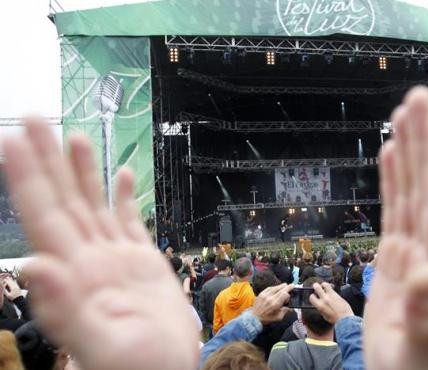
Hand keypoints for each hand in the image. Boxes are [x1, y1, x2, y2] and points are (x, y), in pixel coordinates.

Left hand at [3, 119, 197, 369]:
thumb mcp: (101, 348)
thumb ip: (65, 309)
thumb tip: (33, 266)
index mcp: (77, 274)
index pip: (45, 216)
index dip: (28, 178)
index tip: (12, 140)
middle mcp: (90, 260)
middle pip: (65, 201)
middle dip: (48, 160)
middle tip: (34, 117)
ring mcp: (116, 260)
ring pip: (94, 206)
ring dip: (82, 172)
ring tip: (74, 137)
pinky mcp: (142, 263)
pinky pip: (130, 223)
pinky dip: (125, 198)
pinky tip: (122, 175)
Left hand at [251, 284, 292, 323]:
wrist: (254, 318)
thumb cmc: (266, 319)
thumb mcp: (278, 318)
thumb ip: (285, 312)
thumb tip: (290, 308)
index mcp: (275, 304)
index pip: (284, 294)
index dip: (288, 295)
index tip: (289, 297)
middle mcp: (270, 298)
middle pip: (281, 289)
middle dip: (288, 287)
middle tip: (292, 285)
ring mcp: (265, 295)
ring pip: (275, 287)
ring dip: (281, 286)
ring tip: (285, 285)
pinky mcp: (261, 294)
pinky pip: (269, 288)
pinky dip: (274, 287)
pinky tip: (277, 287)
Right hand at [309, 282, 353, 323]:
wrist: (345, 319)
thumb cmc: (335, 319)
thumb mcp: (324, 315)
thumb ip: (320, 308)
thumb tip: (319, 304)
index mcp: (319, 306)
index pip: (311, 297)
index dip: (312, 296)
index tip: (314, 296)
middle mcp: (324, 299)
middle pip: (316, 286)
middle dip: (315, 286)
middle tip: (317, 287)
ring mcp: (331, 295)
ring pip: (325, 284)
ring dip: (323, 285)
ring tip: (324, 287)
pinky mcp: (337, 294)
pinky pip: (332, 288)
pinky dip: (330, 288)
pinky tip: (331, 291)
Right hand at [364, 87, 427, 369]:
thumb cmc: (412, 368)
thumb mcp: (418, 349)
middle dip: (426, 142)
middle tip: (420, 96)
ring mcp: (415, 251)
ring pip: (411, 191)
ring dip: (409, 153)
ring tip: (404, 113)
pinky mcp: (397, 256)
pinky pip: (395, 210)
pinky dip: (393, 180)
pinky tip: (390, 155)